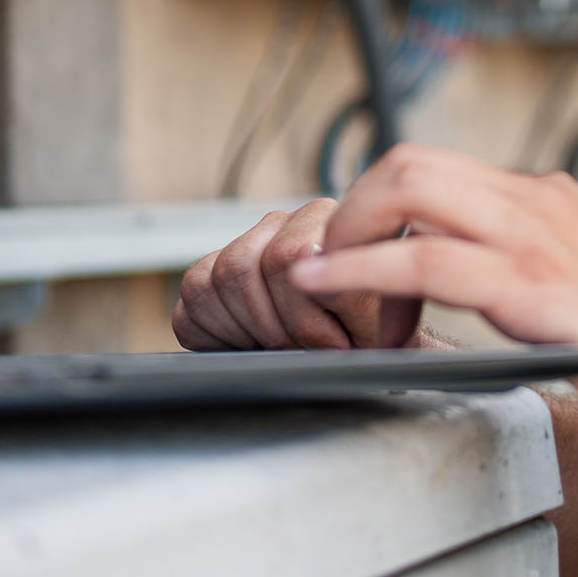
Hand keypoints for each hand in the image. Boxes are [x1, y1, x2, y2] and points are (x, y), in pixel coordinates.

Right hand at [172, 200, 422, 350]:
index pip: (287, 256)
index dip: (306, 319)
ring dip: (249, 331)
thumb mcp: (385, 323)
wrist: (364, 354)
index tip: (335, 346)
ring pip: (211, 282)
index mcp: (330, 222)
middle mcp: (284, 223)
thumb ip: (352, 286)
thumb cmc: (377, 339)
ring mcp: (244, 245)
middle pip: (241, 267)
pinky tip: (256, 345)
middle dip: (275, 328)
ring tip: (286, 348)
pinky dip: (219, 336)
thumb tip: (306, 252)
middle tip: (307, 353)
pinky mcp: (208, 275)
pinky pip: (193, 302)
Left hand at [290, 145, 577, 440]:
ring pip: (406, 191)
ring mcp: (536, 238)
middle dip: (351, 209)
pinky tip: (329, 290)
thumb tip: (481, 286)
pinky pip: (424, 260)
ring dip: (345, 235)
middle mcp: (537, 202)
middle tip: (329, 271)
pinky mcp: (534, 288)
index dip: (380, 210)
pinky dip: (360, 271)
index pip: (436, 170)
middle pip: (408, 163)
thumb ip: (535, 271)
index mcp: (548, 200)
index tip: (358, 263)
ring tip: (320, 285)